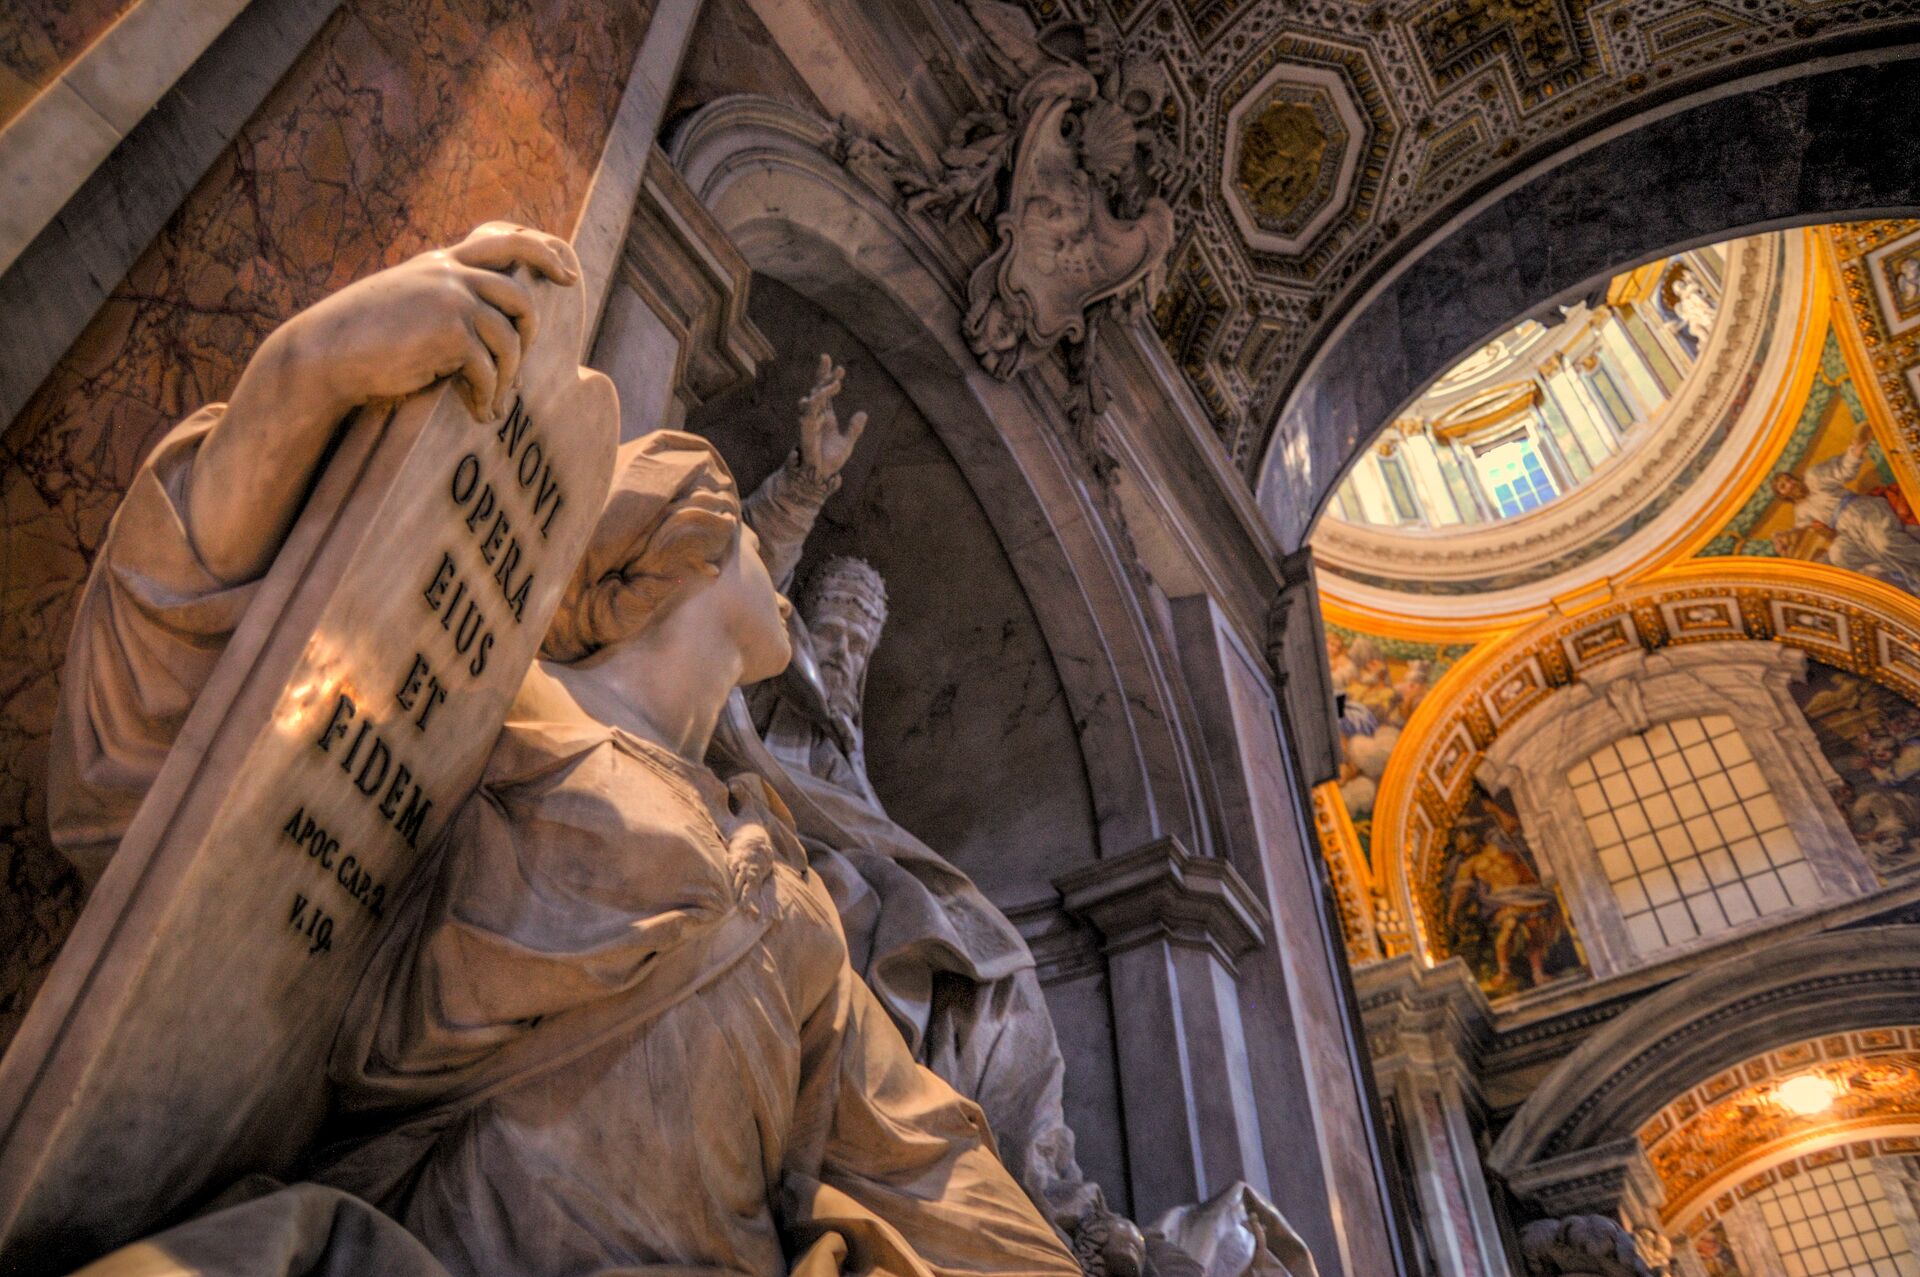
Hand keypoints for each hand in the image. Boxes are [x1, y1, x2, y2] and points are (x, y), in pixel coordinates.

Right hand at [193, 224, 578, 585]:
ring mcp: (450, 298)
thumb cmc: (359, 341)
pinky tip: (480, 413)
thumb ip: (439, 301)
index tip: (567, 272)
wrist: (321, 354)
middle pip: (521, 292)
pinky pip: (490, 368)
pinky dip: (489, 396)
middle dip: (533, 332)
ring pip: (510, 336)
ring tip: (494, 401)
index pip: (502, 239)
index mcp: (439, 263)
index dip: (541, 250)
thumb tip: (481, 331)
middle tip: (525, 365)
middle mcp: (449, 273)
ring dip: (508, 376)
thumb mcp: (403, 304)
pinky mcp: (449, 331)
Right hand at [796, 353, 867, 479]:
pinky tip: (821, 397)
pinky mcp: (806, 432)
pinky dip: (814, 406)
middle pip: (817, 390)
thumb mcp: (847, 442)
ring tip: (836, 382)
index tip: (840, 367)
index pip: (826, 393)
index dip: (830, 378)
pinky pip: (808, 415)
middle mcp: (816, 416)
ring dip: (822, 389)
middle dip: (822, 375)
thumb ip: (854, 428)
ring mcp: (809, 423)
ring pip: (812, 400)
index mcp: (825, 416)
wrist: (822, 476)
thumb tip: (863, 413)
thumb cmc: (831, 460)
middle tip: (826, 358)